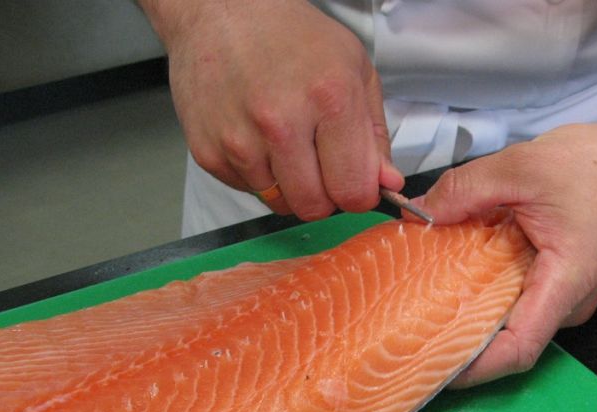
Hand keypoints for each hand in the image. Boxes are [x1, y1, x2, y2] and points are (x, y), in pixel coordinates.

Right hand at [148, 0, 402, 218]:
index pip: (353, 190)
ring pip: (280, 203)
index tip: (353, 180)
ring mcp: (240, 139)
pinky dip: (258, 175)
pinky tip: (257, 137)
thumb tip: (388, 184)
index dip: (358, 192)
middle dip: (325, 195)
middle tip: (319, 163)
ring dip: (289, 184)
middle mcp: (281, 122)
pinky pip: (248, 191)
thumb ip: (375, 136)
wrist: (219, 12)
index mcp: (328, 98)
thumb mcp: (354, 70)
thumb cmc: (291, 37)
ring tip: (285, 141)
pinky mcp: (208, 152)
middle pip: (315, 206)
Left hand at [416, 119, 596, 386]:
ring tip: (420, 295)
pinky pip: (517, 294)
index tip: (431, 362)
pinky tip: (451, 268)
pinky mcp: (560, 280)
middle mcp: (567, 303)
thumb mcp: (522, 165)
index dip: (474, 367)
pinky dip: (485, 285)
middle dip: (459, 335)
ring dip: (469, 307)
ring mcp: (566, 295)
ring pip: (510, 315)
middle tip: (408, 322)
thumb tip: (417, 213)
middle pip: (508, 337)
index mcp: (565, 284)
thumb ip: (465, 190)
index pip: (518, 349)